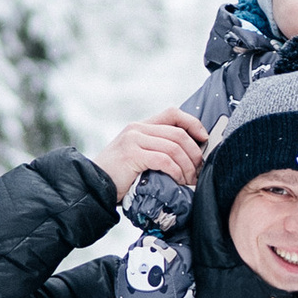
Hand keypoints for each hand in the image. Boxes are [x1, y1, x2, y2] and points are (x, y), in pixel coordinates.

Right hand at [93, 107, 208, 202]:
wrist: (93, 184)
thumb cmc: (118, 176)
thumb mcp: (137, 155)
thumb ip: (155, 149)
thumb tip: (187, 156)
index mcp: (140, 126)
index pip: (173, 113)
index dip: (193, 123)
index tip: (204, 138)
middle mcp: (137, 129)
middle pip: (178, 133)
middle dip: (194, 153)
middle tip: (199, 170)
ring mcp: (134, 140)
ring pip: (174, 148)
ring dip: (187, 166)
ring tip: (190, 180)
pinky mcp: (132, 154)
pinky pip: (164, 160)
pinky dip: (176, 172)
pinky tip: (178, 181)